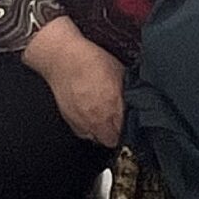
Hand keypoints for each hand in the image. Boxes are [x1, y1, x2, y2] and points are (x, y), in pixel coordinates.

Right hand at [24, 18, 127, 148]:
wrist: (63, 58)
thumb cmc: (90, 61)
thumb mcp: (120, 73)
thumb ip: (128, 91)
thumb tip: (136, 99)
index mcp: (113, 106)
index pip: (127, 131)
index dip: (131, 128)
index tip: (132, 122)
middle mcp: (97, 118)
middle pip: (112, 140)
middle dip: (118, 134)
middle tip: (120, 123)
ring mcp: (82, 121)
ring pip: (97, 139)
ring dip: (103, 133)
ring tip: (105, 120)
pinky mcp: (69, 120)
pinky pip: (83, 133)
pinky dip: (89, 129)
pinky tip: (92, 117)